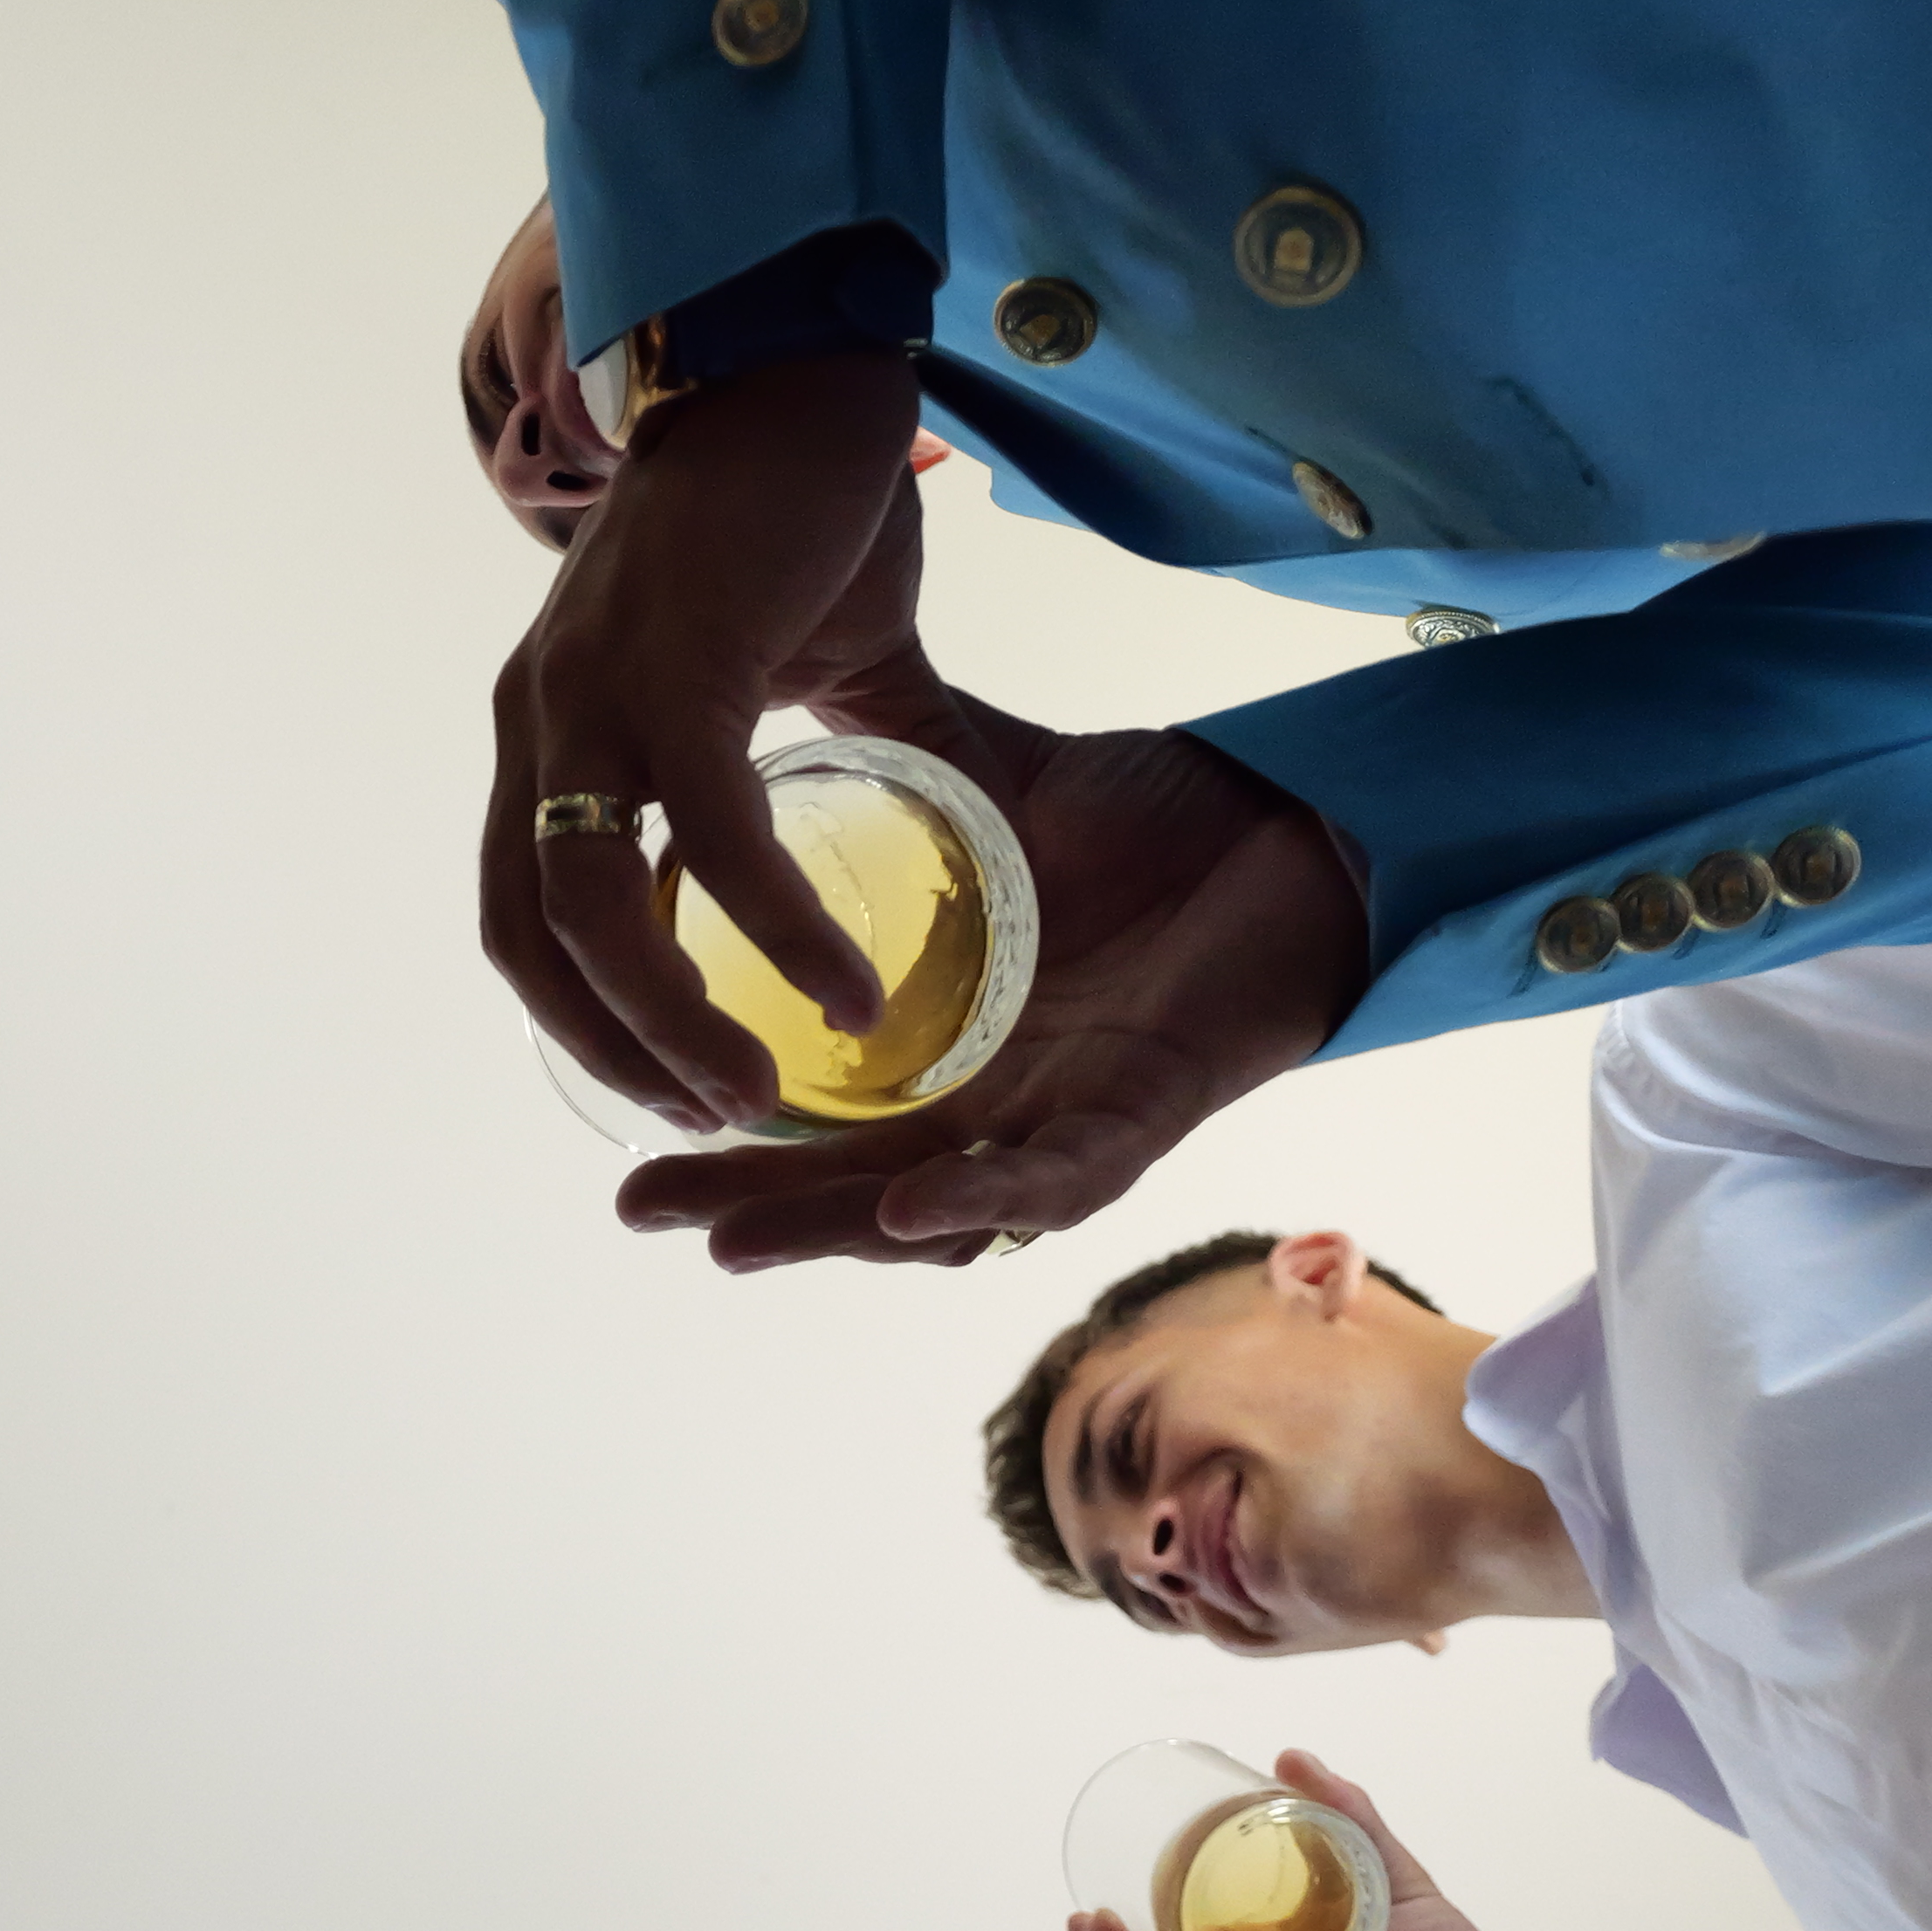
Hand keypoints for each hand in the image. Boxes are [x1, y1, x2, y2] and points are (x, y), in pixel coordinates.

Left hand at [484, 348, 928, 1128]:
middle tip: (717, 1121)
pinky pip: (709, 831)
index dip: (577, 1010)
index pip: (519, 907)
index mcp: (552, 723)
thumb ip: (840, 750)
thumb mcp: (814, 658)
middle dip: (613, 1047)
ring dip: (669, 1019)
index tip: (666, 1080)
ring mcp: (590, 690)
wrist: (809, 363)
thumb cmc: (802, 504)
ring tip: (762, 1095)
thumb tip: (936, 820)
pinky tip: (839, 986)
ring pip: (589, 906)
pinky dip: (771, 923)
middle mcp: (541, 715)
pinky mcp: (673, 666)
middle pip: (529, 934)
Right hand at [613, 694, 1363, 1269]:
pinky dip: (986, 1202)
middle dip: (747, 1208)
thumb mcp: (996, 786)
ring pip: (937, 1214)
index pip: (822, 1110)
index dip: (726, 1124)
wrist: (1305, 817)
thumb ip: (903, 760)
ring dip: (835, 1232)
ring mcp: (1070, 1119)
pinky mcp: (1149, 1115)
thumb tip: (799, 690)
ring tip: (730, 1240)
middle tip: (639, 1211)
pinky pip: (1061, 1180)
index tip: (626, 1114)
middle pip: (851, 1187)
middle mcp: (1000, 1102)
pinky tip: (907, 1208)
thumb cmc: (1160, 815)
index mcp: (952, 1040)